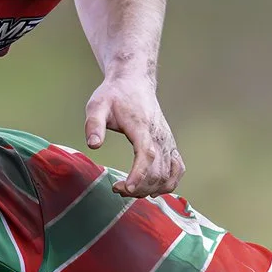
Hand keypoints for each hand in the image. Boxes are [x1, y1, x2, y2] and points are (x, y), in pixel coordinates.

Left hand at [85, 75, 183, 196]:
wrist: (135, 82)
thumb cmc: (114, 95)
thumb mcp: (97, 105)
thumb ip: (93, 124)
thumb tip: (93, 145)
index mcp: (141, 126)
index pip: (146, 154)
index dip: (139, 174)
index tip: (126, 187)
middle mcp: (160, 136)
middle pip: (158, 171)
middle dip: (139, 187)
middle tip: (116, 188)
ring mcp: (168, 142)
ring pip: (168, 175)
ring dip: (150, 189)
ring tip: (129, 188)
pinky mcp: (170, 145)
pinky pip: (178, 170)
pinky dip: (168, 184)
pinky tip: (152, 189)